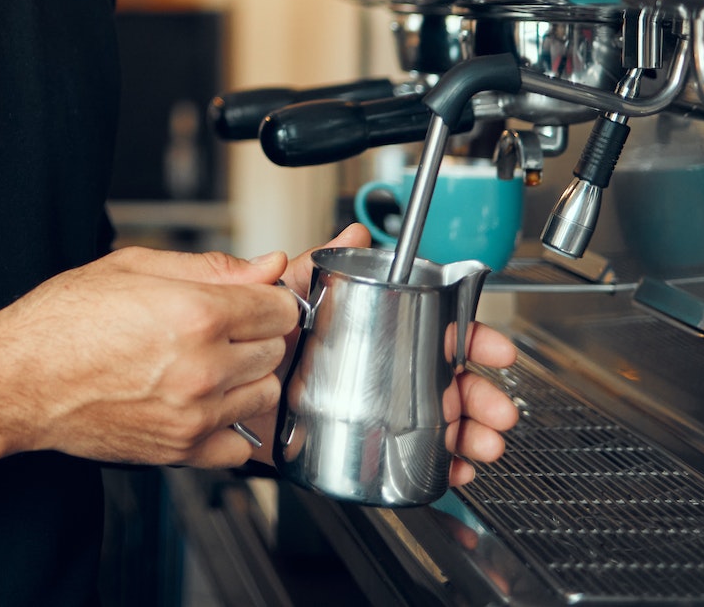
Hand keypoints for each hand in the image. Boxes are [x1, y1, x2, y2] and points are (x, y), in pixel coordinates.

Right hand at [0, 246, 302, 470]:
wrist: (19, 380)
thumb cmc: (63, 322)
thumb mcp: (134, 267)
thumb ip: (212, 266)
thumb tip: (268, 265)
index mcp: (196, 314)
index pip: (279, 309)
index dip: (264, 299)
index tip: (248, 301)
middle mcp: (203, 367)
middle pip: (275, 350)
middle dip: (253, 335)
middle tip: (217, 328)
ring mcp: (195, 415)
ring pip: (264, 394)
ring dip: (244, 378)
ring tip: (204, 364)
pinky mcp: (181, 451)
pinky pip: (240, 447)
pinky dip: (230, 427)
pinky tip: (201, 404)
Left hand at [217, 223, 520, 478]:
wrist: (206, 381)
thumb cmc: (244, 334)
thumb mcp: (277, 295)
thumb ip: (312, 265)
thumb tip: (353, 231)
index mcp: (365, 327)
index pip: (430, 326)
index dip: (468, 338)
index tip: (496, 350)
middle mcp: (373, 366)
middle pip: (442, 379)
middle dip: (478, 396)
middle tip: (498, 413)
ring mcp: (365, 406)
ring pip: (431, 421)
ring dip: (466, 434)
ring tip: (482, 446)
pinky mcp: (346, 442)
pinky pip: (400, 458)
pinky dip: (435, 466)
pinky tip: (452, 470)